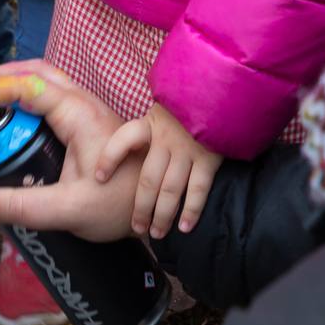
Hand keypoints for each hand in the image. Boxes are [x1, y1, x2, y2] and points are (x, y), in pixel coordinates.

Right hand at [0, 62, 143, 241]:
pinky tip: (17, 119)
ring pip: (48, 80)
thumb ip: (22, 207)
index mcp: (80, 115)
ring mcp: (89, 110)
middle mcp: (85, 104)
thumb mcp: (68, 210)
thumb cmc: (119, 205)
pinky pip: (54, 95)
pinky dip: (29, 96)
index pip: (30, 86)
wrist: (158, 206)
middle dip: (3, 77)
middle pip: (39, 71)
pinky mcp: (89, 122)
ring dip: (16, 84)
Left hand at [99, 101, 222, 238]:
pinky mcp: (209, 158)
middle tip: (135, 227)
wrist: (226, 91)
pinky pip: (198, 189)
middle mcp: (167, 138)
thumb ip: (153, 121)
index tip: (98, 177)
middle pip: (147, 179)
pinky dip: (191, 210)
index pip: (124, 139)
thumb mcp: (168, 104)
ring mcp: (188, 149)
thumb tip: (133, 134)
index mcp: (153, 122)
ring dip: (162, 215)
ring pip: (170, 190)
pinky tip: (184, 227)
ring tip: (156, 233)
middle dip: (140, 207)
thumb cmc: (194, 102)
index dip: (109, 158)